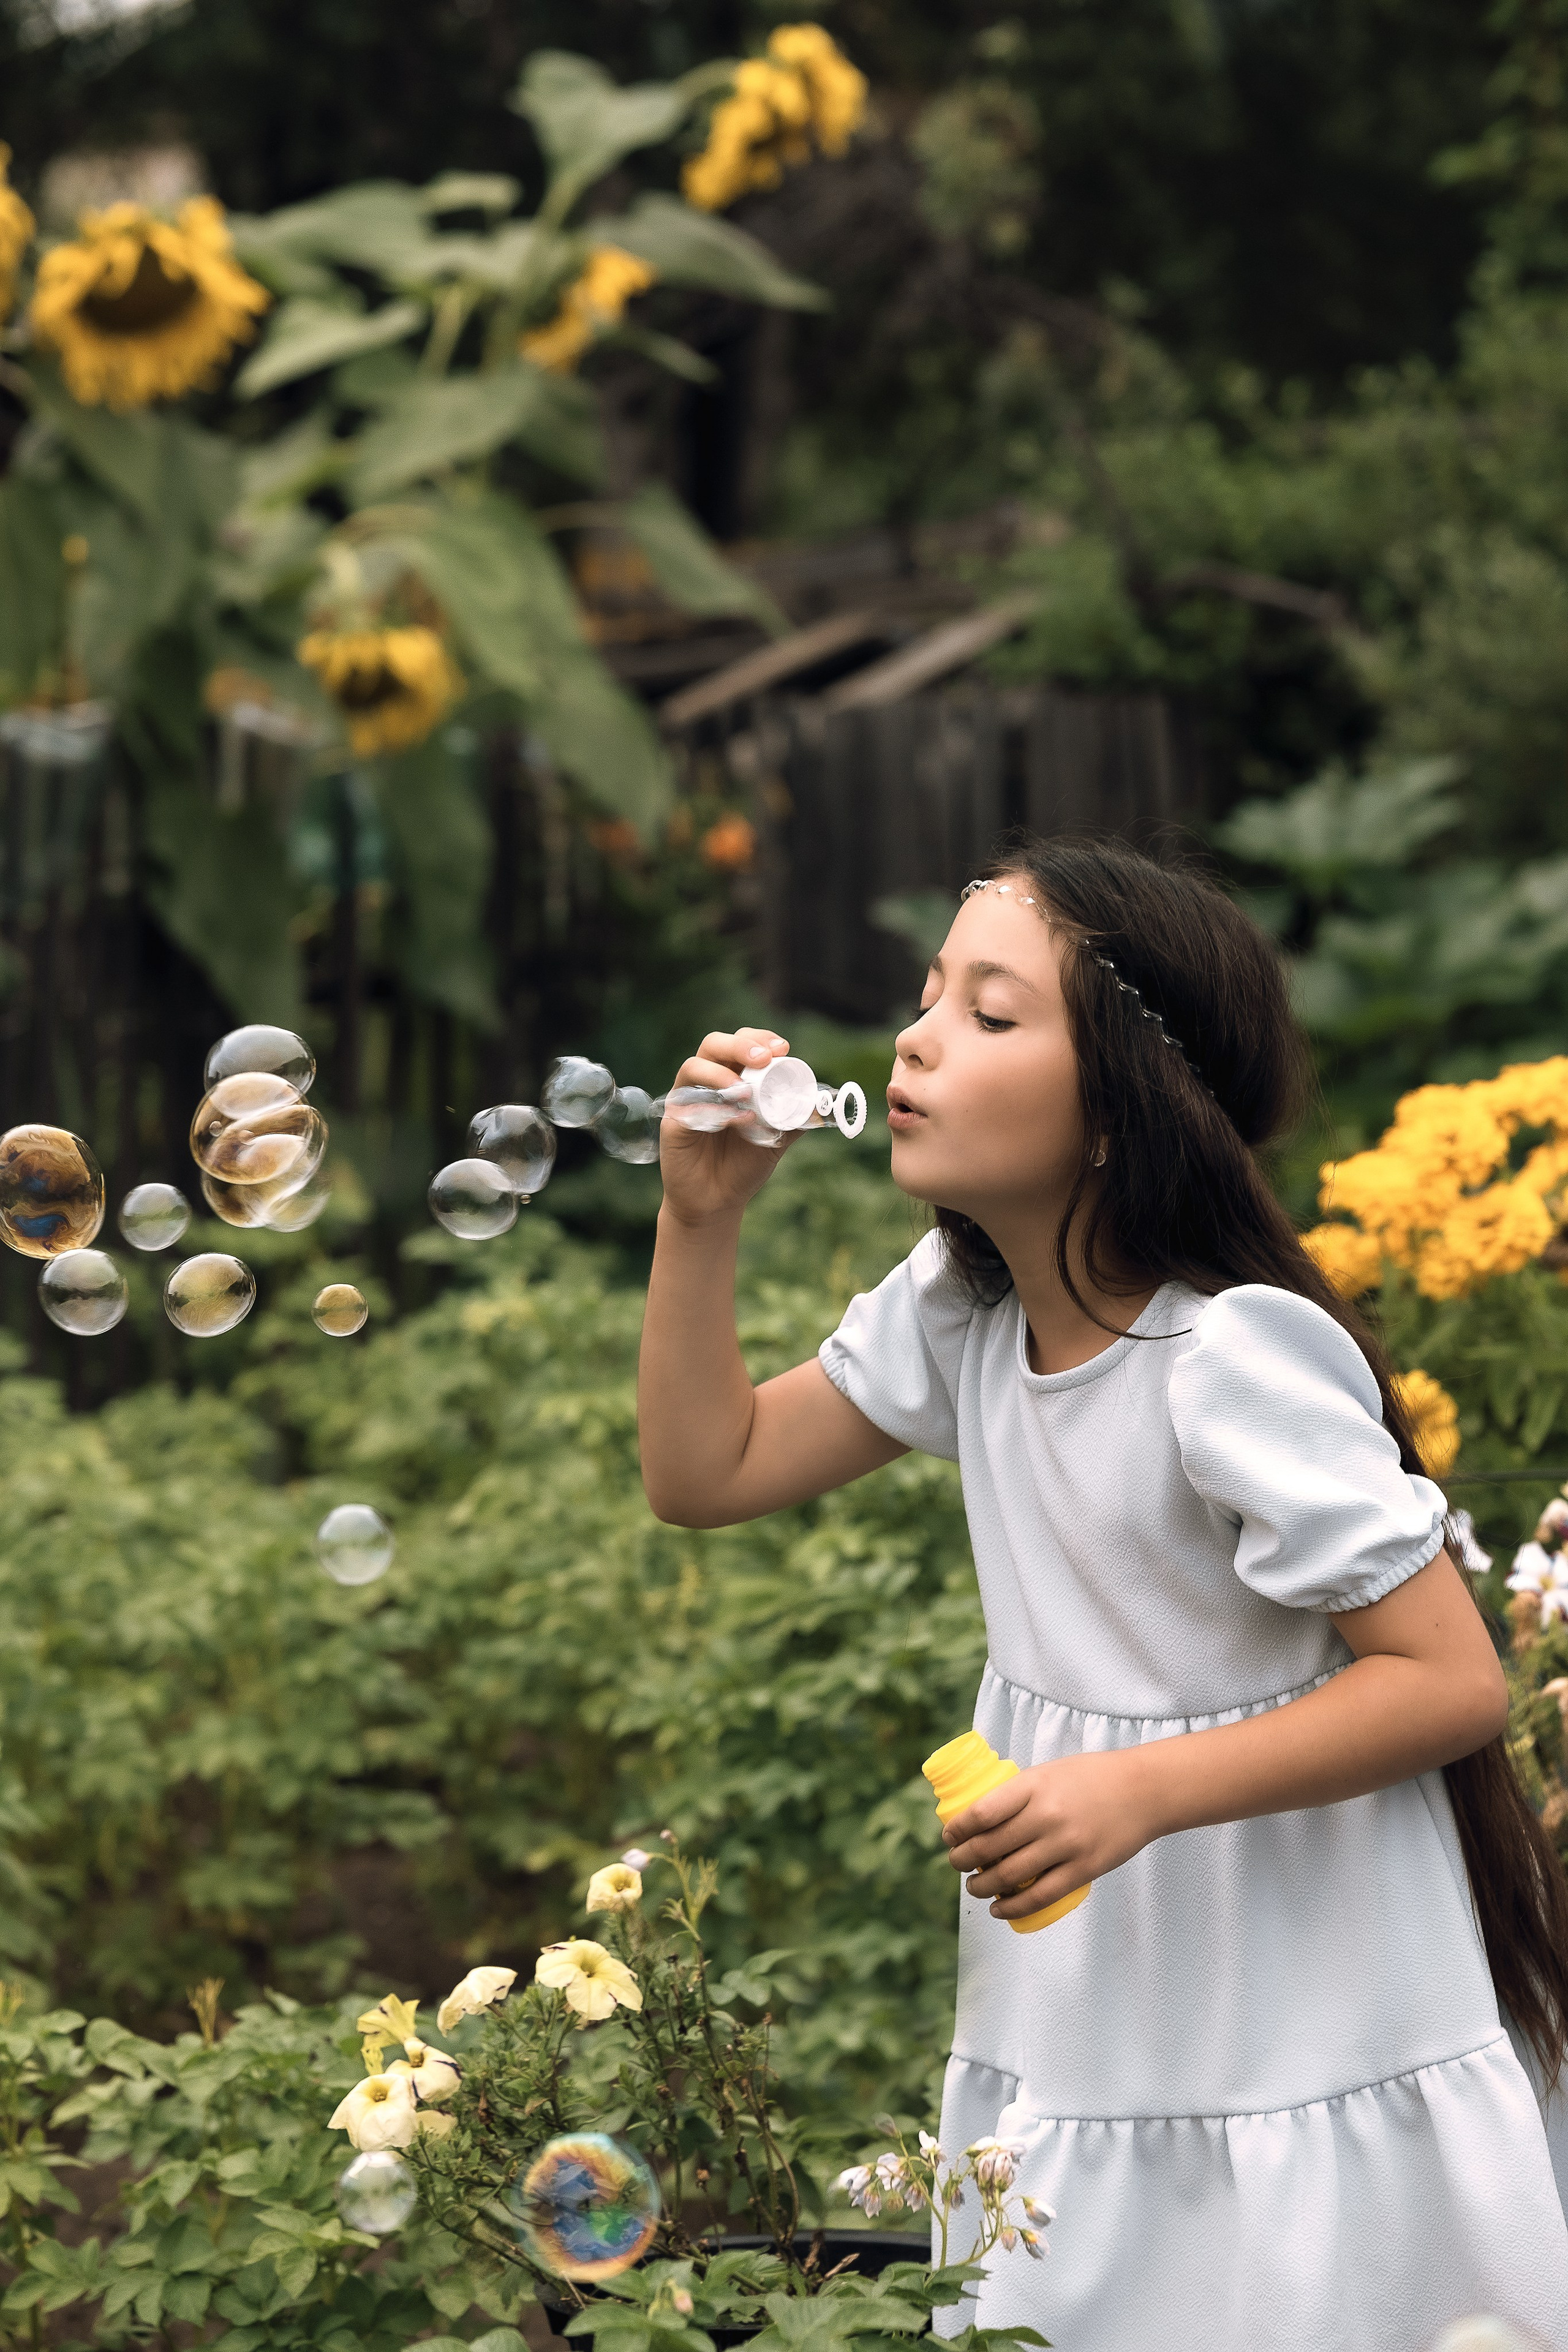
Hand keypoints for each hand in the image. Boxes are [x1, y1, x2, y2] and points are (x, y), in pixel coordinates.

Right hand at [658, 1027, 796, 1227]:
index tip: (783, 1048)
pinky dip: (713, 1108)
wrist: (717, 1203)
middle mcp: (706, 1083)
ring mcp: (686, 1100)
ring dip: (721, 1075)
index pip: (741, 1044)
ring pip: (693, 1067)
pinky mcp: (673, 1122)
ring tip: (745, 1092)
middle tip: (763, 1058)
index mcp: (731, 1078)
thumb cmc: (743, 1166)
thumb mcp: (776, 1140)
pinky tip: (737, 1120)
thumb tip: (819, 1105)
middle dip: (739, 1046)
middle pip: (714, 1045)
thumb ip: (794, 1121)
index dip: (760, 1038)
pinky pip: (687, 1105)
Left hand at [942, 1749, 1161, 1920]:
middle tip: (956, 1863)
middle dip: (962, 1861)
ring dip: (982, 1886)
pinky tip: (999, 1908)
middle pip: (989, 1847)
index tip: (948, 1837)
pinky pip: (1040, 1896)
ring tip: (973, 1887)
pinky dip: (1013, 1907)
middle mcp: (1047, 1815)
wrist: (1144, 1791)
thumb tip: (982, 1817)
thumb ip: (1020, 1793)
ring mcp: (1066, 1845)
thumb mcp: (1048, 1772)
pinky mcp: (1084, 1869)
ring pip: (1009, 1876)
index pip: (981, 1813)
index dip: (957, 1830)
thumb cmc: (1091, 1778)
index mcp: (1034, 1785)